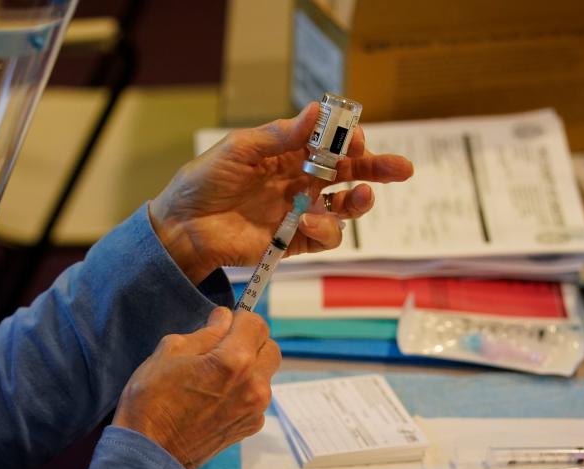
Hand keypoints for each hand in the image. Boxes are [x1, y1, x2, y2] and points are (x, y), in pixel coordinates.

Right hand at [113, 307, 280, 468]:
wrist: (149, 452)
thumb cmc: (152, 400)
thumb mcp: (170, 351)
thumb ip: (206, 332)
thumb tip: (224, 319)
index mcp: (235, 360)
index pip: (257, 323)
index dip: (239, 319)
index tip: (223, 325)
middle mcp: (254, 385)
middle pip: (270, 348)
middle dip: (250, 342)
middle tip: (221, 349)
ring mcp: (255, 409)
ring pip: (264, 374)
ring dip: (248, 368)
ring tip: (214, 377)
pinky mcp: (251, 427)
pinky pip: (255, 398)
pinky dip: (242, 392)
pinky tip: (214, 399)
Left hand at [148, 103, 414, 282]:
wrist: (183, 227)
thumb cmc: (204, 181)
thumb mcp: (240, 149)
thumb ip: (281, 136)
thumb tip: (318, 111)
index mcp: (288, 154)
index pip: (331, 145)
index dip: (351, 143)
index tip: (360, 141)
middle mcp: (300, 182)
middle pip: (348, 175)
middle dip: (376, 170)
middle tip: (400, 169)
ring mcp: (300, 213)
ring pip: (344, 209)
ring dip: (358, 202)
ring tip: (361, 197)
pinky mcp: (294, 242)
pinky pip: (324, 238)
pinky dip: (325, 230)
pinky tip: (309, 223)